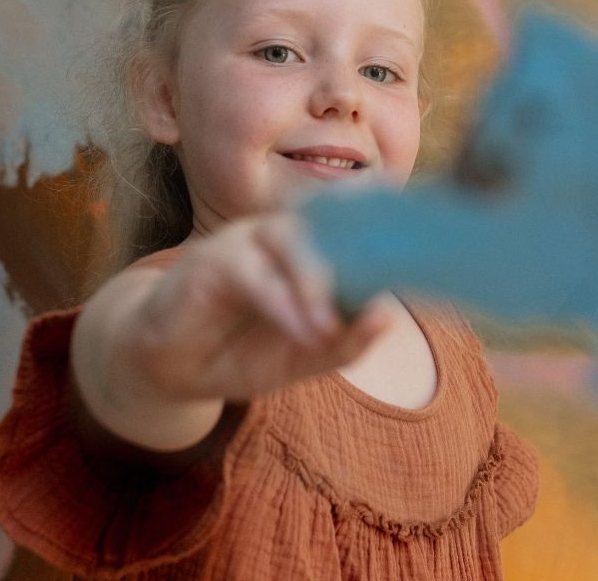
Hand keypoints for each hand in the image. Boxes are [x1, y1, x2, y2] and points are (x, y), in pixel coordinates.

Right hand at [126, 212, 391, 401]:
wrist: (169, 368)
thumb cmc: (240, 352)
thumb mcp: (301, 356)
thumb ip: (344, 341)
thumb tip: (387, 316)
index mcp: (310, 252)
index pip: (356, 233)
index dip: (387, 239)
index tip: (427, 262)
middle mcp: (280, 237)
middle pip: (329, 228)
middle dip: (359, 258)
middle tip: (383, 296)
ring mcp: (245, 242)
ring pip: (291, 241)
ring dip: (316, 281)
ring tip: (329, 326)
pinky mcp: (210, 260)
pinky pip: (251, 273)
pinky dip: (281, 301)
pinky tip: (302, 328)